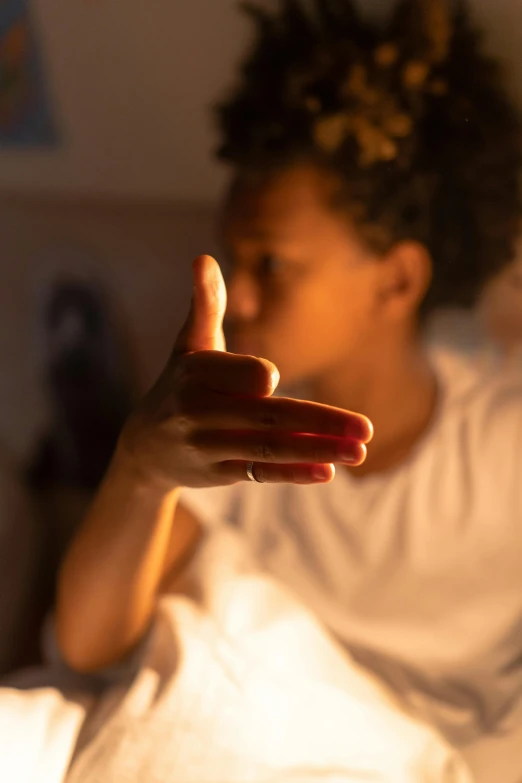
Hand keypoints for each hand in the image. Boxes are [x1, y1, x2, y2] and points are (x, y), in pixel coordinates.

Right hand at [118, 255, 371, 489]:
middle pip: (268, 416)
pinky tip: (328, 472)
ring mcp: (209, 447)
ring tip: (360, 451)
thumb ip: (204, 304)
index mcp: (195, 374)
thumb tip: (203, 258)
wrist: (144, 446)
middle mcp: (199, 412)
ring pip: (270, 449)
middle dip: (321, 422)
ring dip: (318, 450)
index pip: (243, 376)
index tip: (272, 379)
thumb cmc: (179, 384)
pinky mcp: (218, 474)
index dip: (260, 378)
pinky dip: (294, 473)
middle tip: (366, 428)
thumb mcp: (188, 344)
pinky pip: (261, 473)